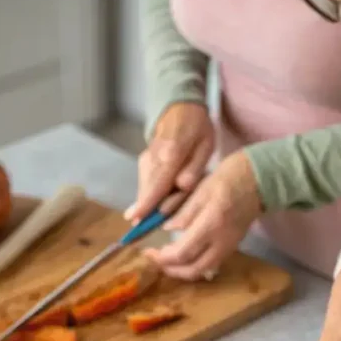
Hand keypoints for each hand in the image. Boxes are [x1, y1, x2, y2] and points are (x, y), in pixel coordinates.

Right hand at [126, 103, 214, 223]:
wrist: (179, 109)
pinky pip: (145, 183)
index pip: (158, 182)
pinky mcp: (144, 162)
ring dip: (145, 205)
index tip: (136, 218)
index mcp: (171, 153)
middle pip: (147, 189)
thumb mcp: (205, 145)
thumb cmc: (196, 130)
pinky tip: (151, 208)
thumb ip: (195, 168)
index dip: (147, 202)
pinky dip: (147, 196)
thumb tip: (183, 186)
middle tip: (137, 232)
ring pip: (144, 187)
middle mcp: (154, 157)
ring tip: (142, 223)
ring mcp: (146, 159)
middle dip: (142, 210)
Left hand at [144, 151, 262, 280]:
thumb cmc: (227, 179)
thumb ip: (183, 213)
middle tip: (156, 260)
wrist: (258, 181)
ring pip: (202, 271)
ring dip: (182, 271)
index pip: (182, 253)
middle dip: (171, 270)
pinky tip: (185, 257)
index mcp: (210, 225)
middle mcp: (220, 242)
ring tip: (168, 262)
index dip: (162, 258)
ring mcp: (228, 248)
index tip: (149, 251)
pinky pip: (210, 265)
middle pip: (192, 270)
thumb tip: (166, 230)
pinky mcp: (231, 248)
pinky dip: (195, 266)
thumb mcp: (200, 190)